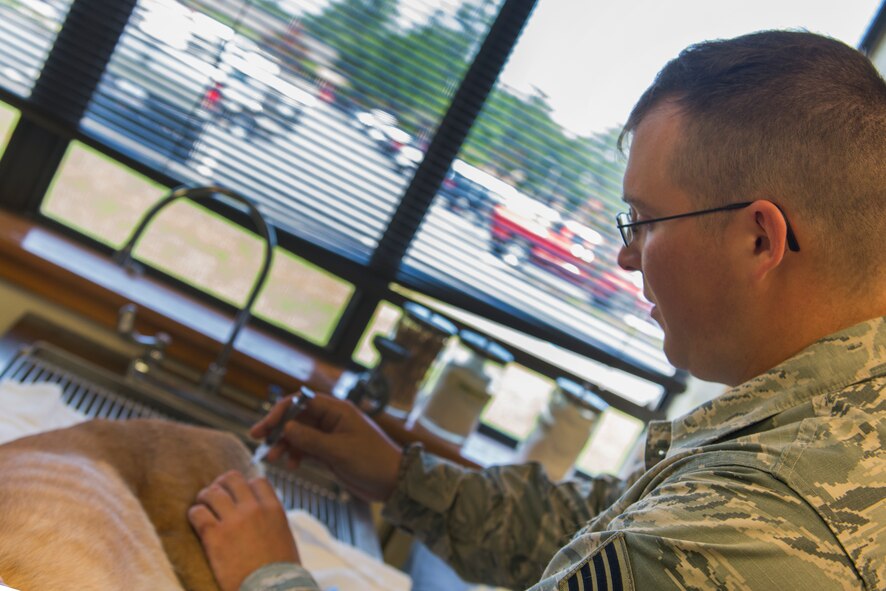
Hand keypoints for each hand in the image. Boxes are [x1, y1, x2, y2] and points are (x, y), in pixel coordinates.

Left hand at [188, 470, 299, 590]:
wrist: (271, 589)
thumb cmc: (280, 570)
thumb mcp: (283, 536)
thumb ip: (271, 520)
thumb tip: (261, 515)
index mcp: (273, 509)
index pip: (257, 481)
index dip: (246, 486)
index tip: (239, 495)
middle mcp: (253, 509)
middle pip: (232, 479)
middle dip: (222, 485)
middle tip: (216, 495)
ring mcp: (233, 520)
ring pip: (212, 492)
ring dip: (205, 497)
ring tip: (202, 505)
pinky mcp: (214, 536)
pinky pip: (198, 513)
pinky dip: (195, 514)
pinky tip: (196, 521)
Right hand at [251, 392, 402, 502]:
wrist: (392, 482)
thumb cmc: (373, 461)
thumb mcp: (339, 451)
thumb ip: (311, 439)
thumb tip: (286, 428)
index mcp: (337, 411)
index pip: (302, 402)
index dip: (282, 411)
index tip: (267, 425)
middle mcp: (331, 420)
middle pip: (297, 418)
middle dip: (278, 429)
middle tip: (259, 440)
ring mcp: (329, 436)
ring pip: (299, 435)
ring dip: (284, 444)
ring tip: (273, 458)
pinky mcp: (329, 452)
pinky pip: (306, 449)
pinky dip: (296, 455)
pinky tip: (291, 465)